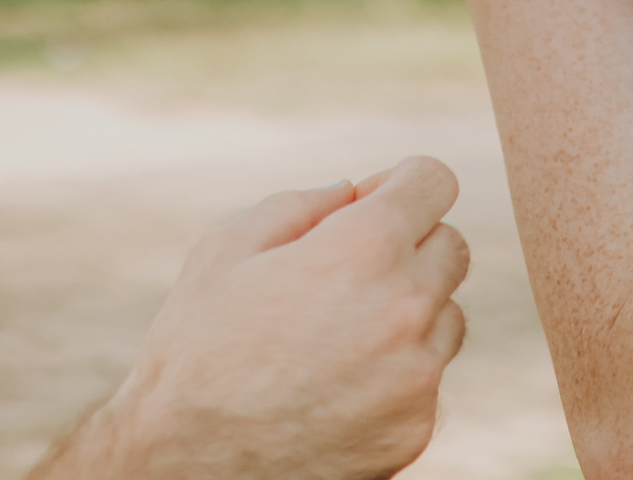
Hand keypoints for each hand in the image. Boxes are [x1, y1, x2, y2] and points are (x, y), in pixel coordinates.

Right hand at [32, 158, 469, 479]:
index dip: (403, 185)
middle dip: (407, 249)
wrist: (182, 472)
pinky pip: (425, 380)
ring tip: (333, 342)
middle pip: (450, 247)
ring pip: (445, 316)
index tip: (377, 204)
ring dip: (408, 316)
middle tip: (346, 277)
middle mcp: (406, 305)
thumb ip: (300, 205)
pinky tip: (335, 392)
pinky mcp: (416, 426)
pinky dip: (394, 378)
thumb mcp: (223, 252)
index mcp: (364, 248)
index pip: (433, 181)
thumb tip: (353, 192)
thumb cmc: (193, 355)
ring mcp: (417, 373)